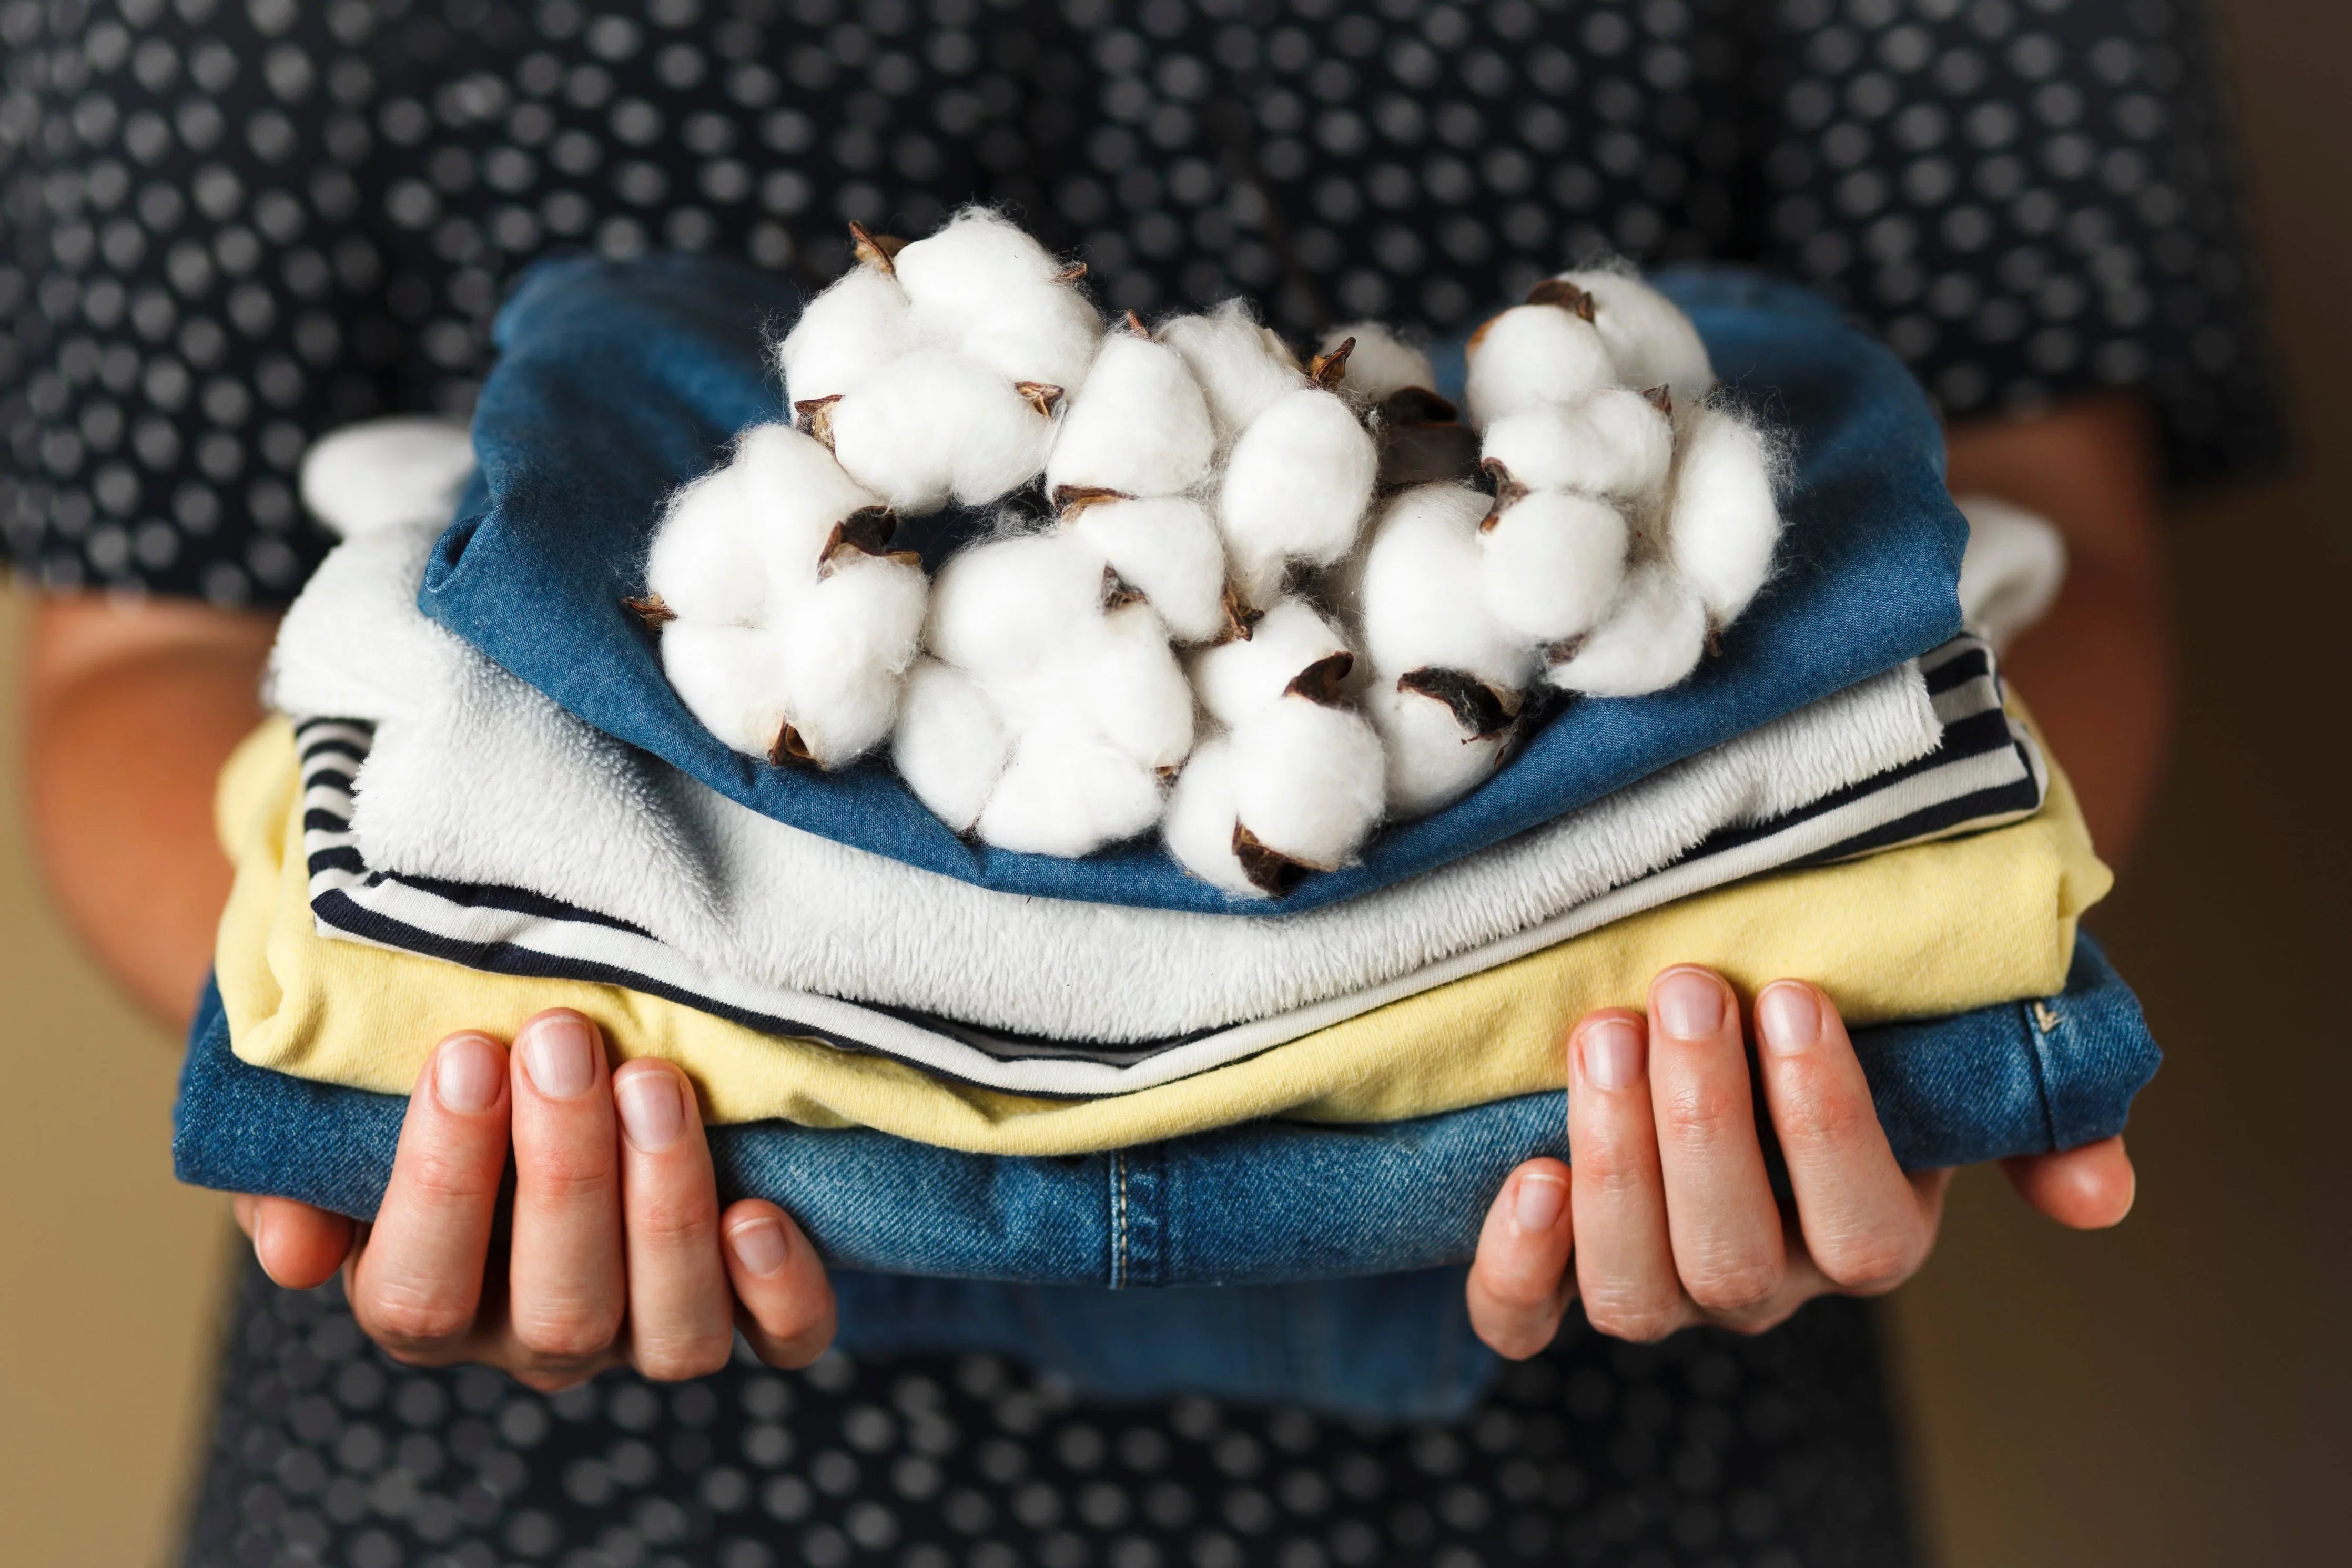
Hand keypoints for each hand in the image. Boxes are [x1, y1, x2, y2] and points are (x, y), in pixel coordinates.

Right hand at [233, 1010, 834, 1388]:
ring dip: (667, 1208)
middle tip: (566, 1037)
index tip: (464, 1054)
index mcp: (427, 1302)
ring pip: (670, 1334)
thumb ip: (293, 1181)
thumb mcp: (328, 1118)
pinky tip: (765, 1215)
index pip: (421, 1293)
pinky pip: (781, 1341)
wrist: (521, 1063)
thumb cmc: (430, 1082)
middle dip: (564, 1168)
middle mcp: (535, 1336)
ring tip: (656, 1083)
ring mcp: (642, 1330)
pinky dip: (781, 1293)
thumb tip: (294, 1253)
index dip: (442, 1180)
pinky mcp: (739, 1308)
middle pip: (558, 1308)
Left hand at [1464, 966, 2136, 1356]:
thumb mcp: (1958, 1038)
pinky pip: (1525, 1318)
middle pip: (1733, 1257)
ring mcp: (1660, 1288)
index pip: (1861, 1225)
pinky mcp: (1556, 1275)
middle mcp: (1765, 1281)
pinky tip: (1527, 1176)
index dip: (1823, 1120)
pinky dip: (1517, 1266)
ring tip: (1602, 1038)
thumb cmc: (1852, 1011)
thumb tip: (2097, 1195)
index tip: (1788, 996)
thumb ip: (2031, 1106)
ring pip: (1635, 1292)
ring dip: (1617, 1166)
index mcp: (1868, 1232)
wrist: (1723, 996)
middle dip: (1703, 1124)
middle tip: (1682, 992)